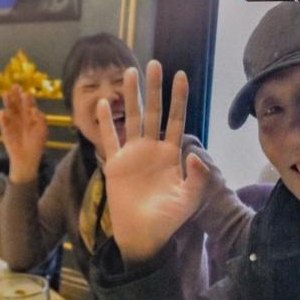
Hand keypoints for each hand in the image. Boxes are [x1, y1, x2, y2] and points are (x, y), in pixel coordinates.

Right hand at [0, 85, 47, 183]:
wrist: (27, 158)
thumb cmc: (37, 144)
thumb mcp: (43, 130)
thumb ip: (41, 119)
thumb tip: (34, 109)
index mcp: (32, 116)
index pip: (29, 104)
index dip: (27, 98)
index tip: (26, 92)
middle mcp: (22, 117)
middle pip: (18, 103)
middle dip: (16, 94)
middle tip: (14, 86)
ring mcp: (13, 122)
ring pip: (9, 109)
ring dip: (7, 101)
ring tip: (6, 94)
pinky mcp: (5, 129)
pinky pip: (3, 120)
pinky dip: (2, 116)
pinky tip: (3, 113)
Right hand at [97, 60, 210, 264]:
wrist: (144, 236)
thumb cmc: (168, 220)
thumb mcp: (189, 200)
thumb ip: (197, 177)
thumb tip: (193, 153)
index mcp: (171, 155)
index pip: (177, 120)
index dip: (179, 99)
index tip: (182, 76)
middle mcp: (152, 149)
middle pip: (154, 112)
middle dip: (154, 89)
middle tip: (154, 64)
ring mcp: (132, 155)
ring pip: (131, 119)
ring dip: (131, 97)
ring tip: (130, 72)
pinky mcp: (114, 164)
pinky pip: (109, 139)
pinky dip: (106, 123)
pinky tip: (102, 104)